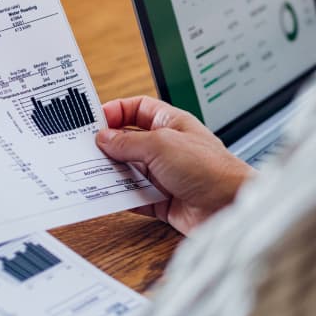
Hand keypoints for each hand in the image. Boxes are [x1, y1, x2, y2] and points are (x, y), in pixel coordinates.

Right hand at [97, 96, 253, 235]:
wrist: (230, 206)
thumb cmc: (209, 168)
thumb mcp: (161, 145)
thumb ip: (128, 142)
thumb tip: (104, 138)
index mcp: (171, 124)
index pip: (138, 109)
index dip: (116, 111)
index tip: (95, 120)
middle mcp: (167, 148)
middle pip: (129, 141)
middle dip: (108, 146)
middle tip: (85, 150)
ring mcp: (165, 174)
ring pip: (129, 171)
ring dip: (112, 173)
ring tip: (90, 173)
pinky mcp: (163, 200)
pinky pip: (135, 197)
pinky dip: (121, 197)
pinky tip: (108, 196)